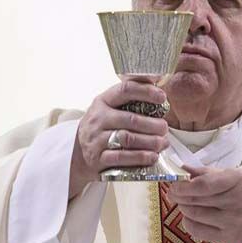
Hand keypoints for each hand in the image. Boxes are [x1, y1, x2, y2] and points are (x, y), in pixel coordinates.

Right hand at [70, 76, 168, 198]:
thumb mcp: (109, 109)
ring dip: (150, 141)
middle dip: (153, 124)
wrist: (77, 154)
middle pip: (131, 119)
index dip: (146, 92)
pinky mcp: (98, 158)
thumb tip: (158, 84)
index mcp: (103, 102)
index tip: (162, 97)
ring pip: (128, 138)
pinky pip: (122, 157)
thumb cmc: (102, 128)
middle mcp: (98, 119)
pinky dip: (140, 157)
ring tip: (163, 143)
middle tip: (165, 128)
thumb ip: (130, 99)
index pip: (125, 90)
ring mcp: (97, 139)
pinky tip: (152, 156)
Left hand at [166, 166, 241, 242]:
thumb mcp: (237, 176)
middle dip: (179, 195)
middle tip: (174, 192)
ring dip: (183, 207)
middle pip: (195, 199)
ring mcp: (231, 222)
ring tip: (184, 203)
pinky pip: (197, 230)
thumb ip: (209, 173)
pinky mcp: (227, 239)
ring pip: (193, 214)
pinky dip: (189, 222)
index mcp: (238, 181)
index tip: (174, 184)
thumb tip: (184, 168)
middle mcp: (235, 202)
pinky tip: (191, 216)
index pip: (203, 185)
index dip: (183, 185)